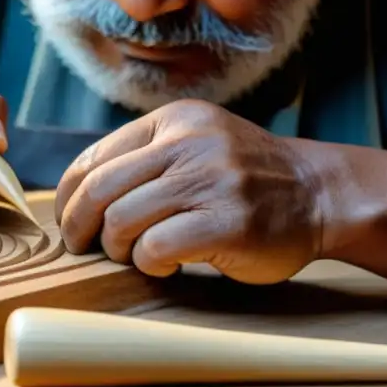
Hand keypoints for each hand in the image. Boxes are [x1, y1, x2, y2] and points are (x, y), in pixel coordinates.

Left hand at [54, 100, 324, 283]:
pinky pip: (157, 247)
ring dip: (118, 248)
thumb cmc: (245, 178)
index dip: (68, 197)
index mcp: (173, 120)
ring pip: (122, 219)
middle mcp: (190, 143)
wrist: (318, 192)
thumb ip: (146, 158)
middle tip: (84, 248)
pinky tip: (166, 265)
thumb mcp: (195, 143)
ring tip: (137, 255)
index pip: (94, 158)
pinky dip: (150, 263)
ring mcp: (211, 180)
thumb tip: (76, 197)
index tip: (68, 223)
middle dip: (79, 226)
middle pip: (99, 189)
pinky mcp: (228, 222)